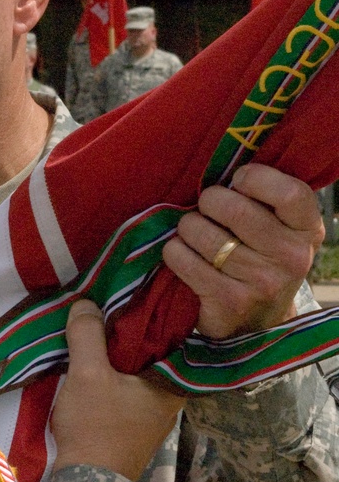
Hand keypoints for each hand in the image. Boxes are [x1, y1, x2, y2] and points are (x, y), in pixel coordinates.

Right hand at [52, 301, 184, 481]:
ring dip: (122, 352)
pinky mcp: (135, 424)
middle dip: (134, 331)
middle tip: (113, 302)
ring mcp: (154, 414)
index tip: (136, 291)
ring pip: (140, 370)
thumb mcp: (87, 374)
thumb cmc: (97, 426)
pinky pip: (130, 385)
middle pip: (154, 352)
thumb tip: (86, 302)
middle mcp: (172, 398)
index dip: (154, 312)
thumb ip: (88, 335)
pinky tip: (99, 358)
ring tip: (102, 324)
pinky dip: (117, 371)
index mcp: (173, 384)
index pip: (172, 336)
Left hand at [162, 165, 322, 338]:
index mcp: (307, 229)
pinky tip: (184, 255)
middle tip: (206, 208)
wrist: (259, 321)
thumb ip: (266, 197)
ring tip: (194, 233)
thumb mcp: (280, 227)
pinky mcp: (229, 302)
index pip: (289, 193)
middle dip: (209, 201)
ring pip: (201, 232)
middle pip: (234, 209)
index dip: (255, 179)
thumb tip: (227, 160)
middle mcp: (292, 257)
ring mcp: (262, 283)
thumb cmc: (263, 257)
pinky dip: (174, 251)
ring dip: (187, 227)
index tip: (238, 180)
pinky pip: (182, 259)